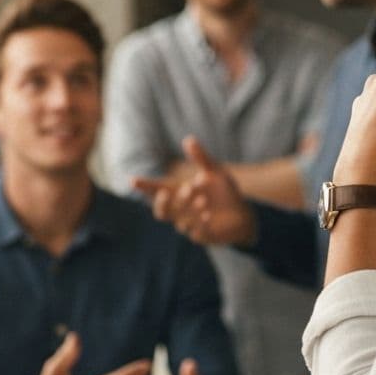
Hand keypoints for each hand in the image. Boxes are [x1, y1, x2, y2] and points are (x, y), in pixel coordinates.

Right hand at [133, 137, 255, 245]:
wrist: (243, 213)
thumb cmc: (224, 191)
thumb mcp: (214, 171)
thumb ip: (201, 158)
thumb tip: (188, 139)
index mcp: (178, 192)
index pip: (156, 189)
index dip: (144, 186)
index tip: (132, 180)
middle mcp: (180, 210)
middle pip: (161, 210)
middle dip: (169, 201)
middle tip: (188, 187)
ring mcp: (189, 224)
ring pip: (178, 221)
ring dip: (188, 209)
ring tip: (203, 199)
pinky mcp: (202, 235)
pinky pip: (196, 232)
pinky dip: (200, 222)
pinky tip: (208, 214)